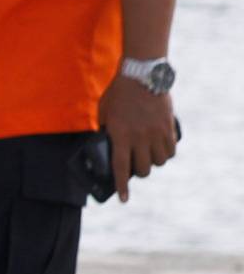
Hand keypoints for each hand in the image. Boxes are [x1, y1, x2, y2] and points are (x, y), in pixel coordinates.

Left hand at [99, 73, 178, 200]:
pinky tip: (162, 151)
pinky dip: (167, 154)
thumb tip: (102, 145)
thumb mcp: (104, 113)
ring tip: (149, 157)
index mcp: (120, 135)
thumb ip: (104, 130)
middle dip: (139, 172)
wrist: (142, 74)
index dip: (122, 186)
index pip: (120, 168)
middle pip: (143, 169)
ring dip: (153, 163)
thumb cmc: (118, 93)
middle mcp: (139, 137)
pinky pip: (171, 150)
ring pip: (159, 162)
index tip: (124, 199)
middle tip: (136, 167)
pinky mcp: (168, 126)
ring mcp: (155, 132)